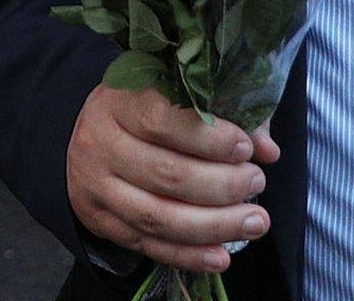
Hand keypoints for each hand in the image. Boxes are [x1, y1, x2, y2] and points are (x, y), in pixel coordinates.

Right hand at [66, 84, 277, 274]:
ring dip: (214, 225)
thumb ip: (226, 114)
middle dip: (223, 185)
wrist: (86, 137)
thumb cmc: (142, 111)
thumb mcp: (174, 97)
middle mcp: (99, 143)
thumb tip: (267, 150)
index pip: (161, 120)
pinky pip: (147, 245)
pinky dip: (187, 256)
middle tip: (257, 182)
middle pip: (166, 174)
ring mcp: (95, 186)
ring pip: (158, 216)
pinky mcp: (99, 221)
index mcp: (117, 101)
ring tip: (254, 222)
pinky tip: (220, 256)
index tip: (245, 148)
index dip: (210, 139)